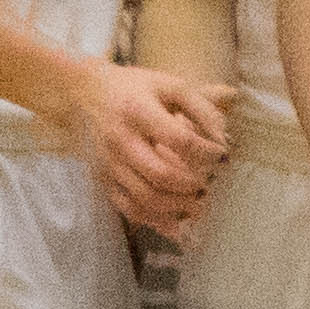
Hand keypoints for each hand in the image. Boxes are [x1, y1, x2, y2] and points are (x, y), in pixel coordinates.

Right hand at [69, 58, 231, 238]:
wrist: (85, 92)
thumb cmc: (136, 89)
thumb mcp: (171, 85)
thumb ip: (203, 107)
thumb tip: (224, 139)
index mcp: (139, 111)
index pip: (179, 139)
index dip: (207, 152)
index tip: (222, 155)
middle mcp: (121, 140)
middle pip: (160, 175)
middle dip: (193, 185)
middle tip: (209, 184)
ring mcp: (109, 164)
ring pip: (145, 198)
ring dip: (178, 206)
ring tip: (198, 201)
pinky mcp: (104, 179)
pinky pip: (128, 209)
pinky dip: (155, 221)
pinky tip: (176, 223)